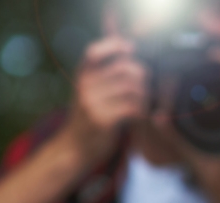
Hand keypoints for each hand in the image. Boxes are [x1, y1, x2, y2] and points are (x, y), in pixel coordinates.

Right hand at [59, 36, 147, 166]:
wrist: (74, 147)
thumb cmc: (90, 115)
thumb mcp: (90, 89)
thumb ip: (104, 68)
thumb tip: (120, 36)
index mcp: (81, 75)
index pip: (94, 51)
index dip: (115, 45)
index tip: (131, 49)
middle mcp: (83, 86)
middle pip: (124, 68)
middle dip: (142, 75)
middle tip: (145, 87)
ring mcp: (91, 102)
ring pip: (132, 88)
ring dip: (145, 95)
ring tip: (143, 103)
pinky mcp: (101, 120)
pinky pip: (132, 107)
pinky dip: (142, 110)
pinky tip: (139, 115)